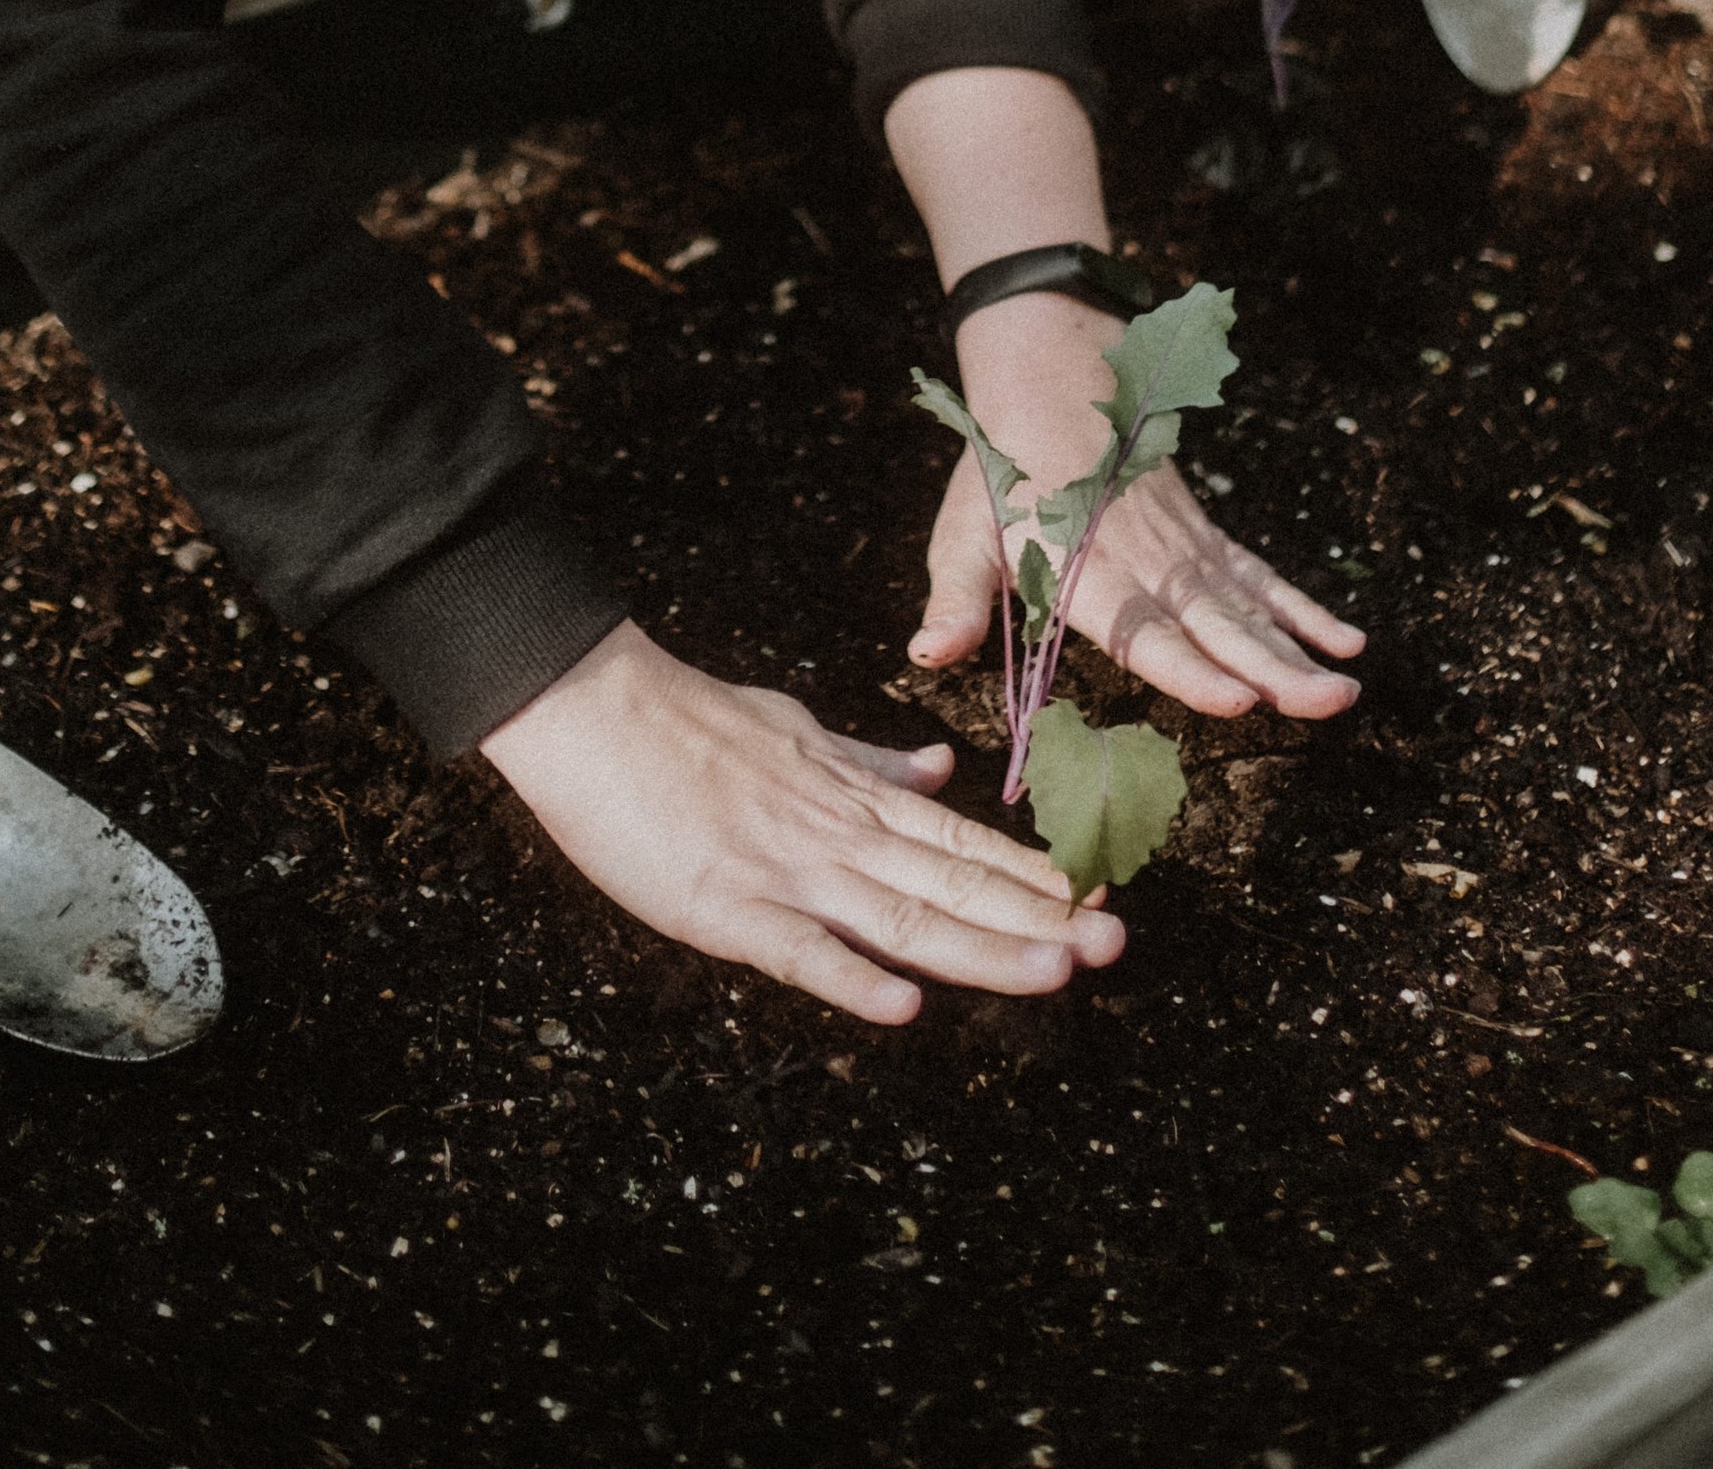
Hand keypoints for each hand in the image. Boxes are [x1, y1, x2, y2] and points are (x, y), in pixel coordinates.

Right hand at [480, 619, 1125, 1023]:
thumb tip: (938, 767)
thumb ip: (868, 757)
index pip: (961, 840)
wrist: (598, 706)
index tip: (1098, 897)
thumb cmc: (689, 719)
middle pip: (951, 883)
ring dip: (981, 950)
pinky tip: (904, 1005)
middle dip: (1036, 920)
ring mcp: (786, 870)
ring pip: (900, 918)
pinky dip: (851, 976)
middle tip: (1115, 945)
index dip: (1032, 874)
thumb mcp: (796, 727)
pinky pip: (798, 949)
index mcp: (851, 794)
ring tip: (1054, 975)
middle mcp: (837, 833)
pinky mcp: (725, 905)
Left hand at [910, 291, 1364, 718]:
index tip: (1238, 701)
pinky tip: (1345, 642)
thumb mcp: (962, 536)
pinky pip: (1259, 575)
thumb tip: (926, 654)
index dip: (1190, 670)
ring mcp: (1183, 548)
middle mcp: (1145, 562)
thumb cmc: (1000, 475)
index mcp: (1086, 572)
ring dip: (1297, 649)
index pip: (1143, 632)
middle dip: (1273, 670)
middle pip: (1215, 624)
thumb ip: (955, 600)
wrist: (1049, 385)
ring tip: (1346, 692)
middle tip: (1325, 707)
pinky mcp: (1204, 537)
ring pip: (1247, 605)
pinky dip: (1302, 608)